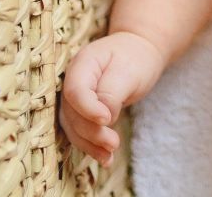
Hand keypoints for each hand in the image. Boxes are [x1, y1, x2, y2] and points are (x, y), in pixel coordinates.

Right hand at [57, 30, 166, 167]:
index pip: (75, 91)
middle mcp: (73, 81)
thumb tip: (103, 119)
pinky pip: (81, 130)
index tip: (107, 119)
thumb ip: (112, 93)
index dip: (87, 108)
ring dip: (89, 144)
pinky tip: (105, 159)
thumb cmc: (135, 57)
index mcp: (82, 64)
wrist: (140, 51)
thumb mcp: (128, 71)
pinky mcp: (83, 111)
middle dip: (91, 131)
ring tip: (109, 157)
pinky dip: (91, 146)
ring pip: (73, 126)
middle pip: (71, 113)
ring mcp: (76, 97)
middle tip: (114, 143)